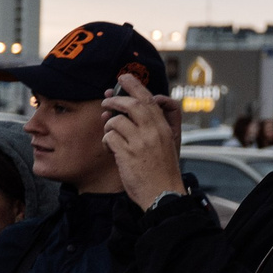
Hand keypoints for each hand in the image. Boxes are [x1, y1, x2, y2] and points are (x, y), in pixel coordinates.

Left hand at [102, 72, 188, 209]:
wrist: (163, 195)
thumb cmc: (163, 172)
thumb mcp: (167, 146)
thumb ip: (153, 128)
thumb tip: (130, 112)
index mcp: (166, 128)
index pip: (150, 100)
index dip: (135, 86)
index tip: (124, 77)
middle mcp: (155, 132)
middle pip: (132, 104)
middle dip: (115, 99)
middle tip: (106, 100)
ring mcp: (141, 142)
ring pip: (116, 120)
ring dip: (109, 125)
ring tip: (111, 135)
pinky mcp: (127, 153)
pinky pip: (109, 137)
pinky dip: (107, 141)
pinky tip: (111, 149)